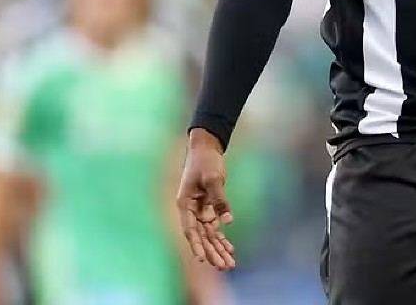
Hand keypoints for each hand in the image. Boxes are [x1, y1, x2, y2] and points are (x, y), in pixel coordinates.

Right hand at [176, 130, 236, 269]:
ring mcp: (199, 211)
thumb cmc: (206, 161)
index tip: (202, 259)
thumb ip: (220, 199)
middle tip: (224, 266)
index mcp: (185, 204)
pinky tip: (230, 249)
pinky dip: (222, 238)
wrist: (206, 148)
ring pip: (209, 235)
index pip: (190, 229)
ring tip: (229, 264)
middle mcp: (190, 211)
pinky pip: (215, 228)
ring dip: (218, 249)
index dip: (196, 245)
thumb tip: (228, 221)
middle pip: (201, 237)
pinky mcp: (208, 209)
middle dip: (212, 252)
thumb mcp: (213, 178)